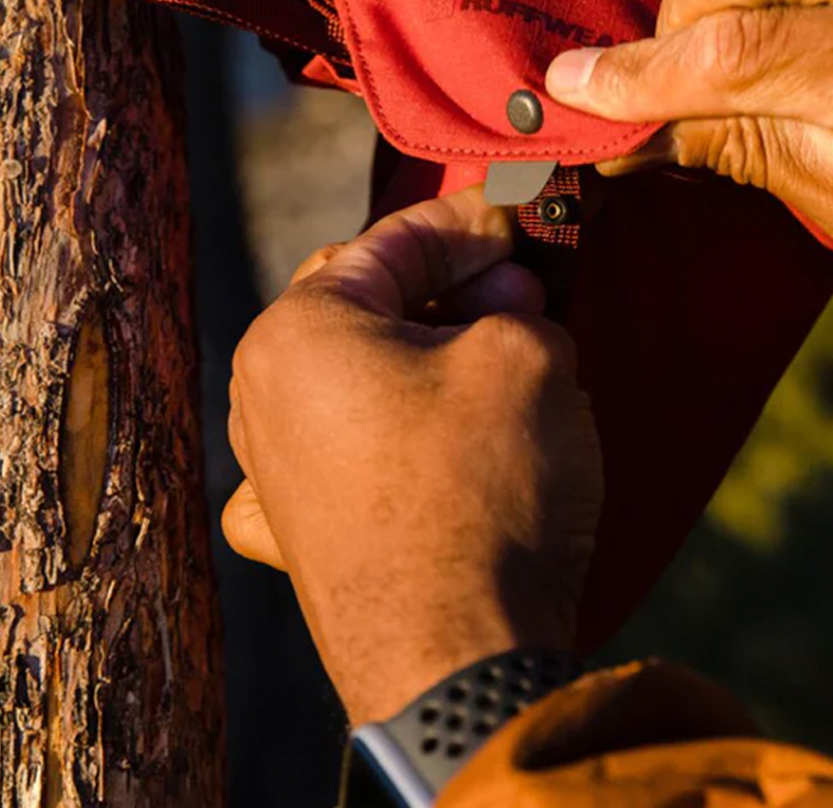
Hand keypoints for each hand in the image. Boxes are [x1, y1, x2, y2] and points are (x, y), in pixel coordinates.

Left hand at [221, 188, 601, 724]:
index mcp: (298, 333)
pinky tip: (420, 433)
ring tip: (499, 355)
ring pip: (360, 377)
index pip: (390, 244)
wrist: (461, 659)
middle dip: (449, 288)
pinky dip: (389, 427)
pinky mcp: (301, 538)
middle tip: (521, 289)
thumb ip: (515, 304)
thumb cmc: (486, 487)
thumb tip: (508, 307)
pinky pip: (342, 452)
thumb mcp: (528, 354)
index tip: (515, 216)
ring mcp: (273, 474)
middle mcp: (263, 397)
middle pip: (367, 308)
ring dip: (430, 355)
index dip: (466, 224)